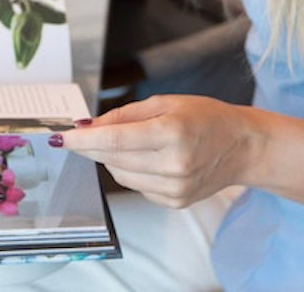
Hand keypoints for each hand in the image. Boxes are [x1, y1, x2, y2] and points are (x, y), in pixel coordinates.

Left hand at [60, 95, 257, 207]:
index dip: (83, 140)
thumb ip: (124, 115)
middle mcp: (173, 165)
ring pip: (120, 175)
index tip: (61, 137)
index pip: (115, 141)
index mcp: (171, 133)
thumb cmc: (204, 116)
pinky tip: (149, 158)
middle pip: (113, 159)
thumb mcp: (165, 102)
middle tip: (87, 132)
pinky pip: (136, 186)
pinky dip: (132, 171)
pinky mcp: (175, 202)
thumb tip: (88, 126)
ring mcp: (175, 188)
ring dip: (113, 158)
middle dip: (93, 146)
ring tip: (133, 141)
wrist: (241, 146)